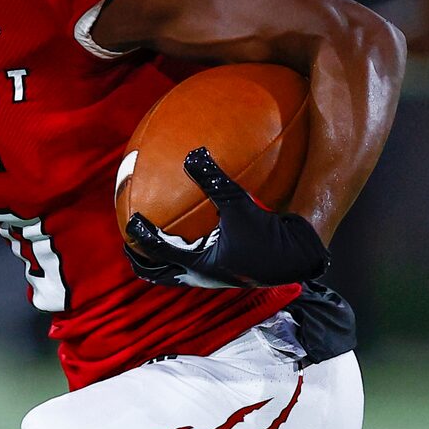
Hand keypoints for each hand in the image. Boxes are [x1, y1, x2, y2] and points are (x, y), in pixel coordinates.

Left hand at [125, 148, 329, 289]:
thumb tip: (195, 153)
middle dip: (139, 259)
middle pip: (157, 273)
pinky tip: (191, 230)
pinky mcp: (224, 270)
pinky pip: (194, 262)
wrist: (301, 257)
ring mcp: (211, 276)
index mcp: (198, 265)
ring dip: (159, 260)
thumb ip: (215, 180)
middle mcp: (200, 275)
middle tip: (127, 242)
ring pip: (174, 273)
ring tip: (149, 242)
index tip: (131, 219)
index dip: (140, 234)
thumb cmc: (270, 236)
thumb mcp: (240, 205)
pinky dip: (184, 251)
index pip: (157, 250)